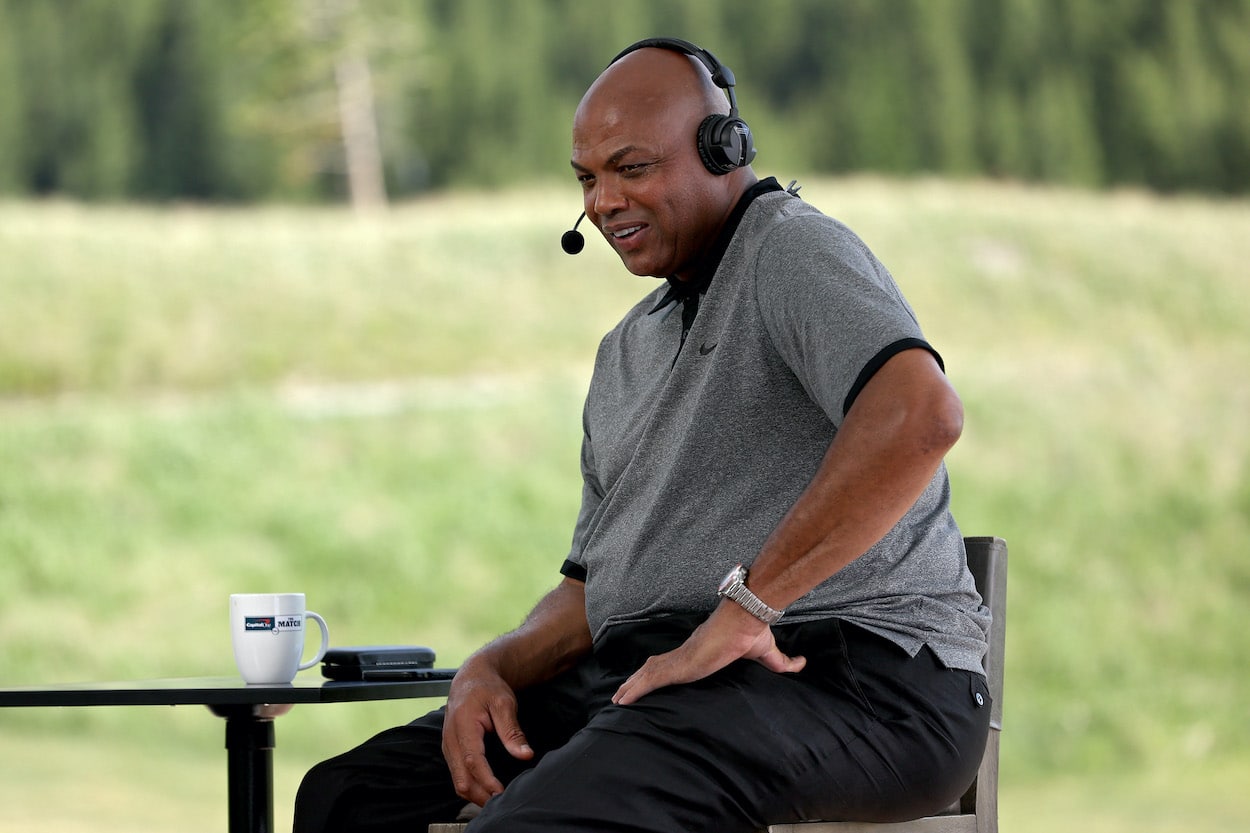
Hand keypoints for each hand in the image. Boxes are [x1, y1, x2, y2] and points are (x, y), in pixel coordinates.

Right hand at [441, 659, 534, 805]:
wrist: (471, 677)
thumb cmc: (488, 688)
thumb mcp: (504, 703)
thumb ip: (512, 731)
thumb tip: (525, 755)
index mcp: (463, 725)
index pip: (473, 761)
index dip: (487, 781)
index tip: (501, 793)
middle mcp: (451, 738)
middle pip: (461, 778)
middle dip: (480, 795)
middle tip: (502, 804)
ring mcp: (448, 745)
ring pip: (457, 780)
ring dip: (475, 794)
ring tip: (496, 801)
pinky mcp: (451, 749)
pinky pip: (457, 774)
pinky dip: (470, 785)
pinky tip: (486, 790)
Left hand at [611, 602, 805, 705]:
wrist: (746, 617)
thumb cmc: (752, 631)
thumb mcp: (769, 654)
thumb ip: (783, 662)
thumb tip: (803, 664)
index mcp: (702, 651)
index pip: (677, 663)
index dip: (664, 671)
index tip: (656, 679)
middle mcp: (687, 653)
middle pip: (657, 668)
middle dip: (640, 680)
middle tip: (625, 693)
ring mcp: (681, 658)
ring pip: (648, 674)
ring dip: (632, 686)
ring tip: (618, 699)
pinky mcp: (679, 664)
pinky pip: (650, 678)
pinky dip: (635, 688)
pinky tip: (623, 698)